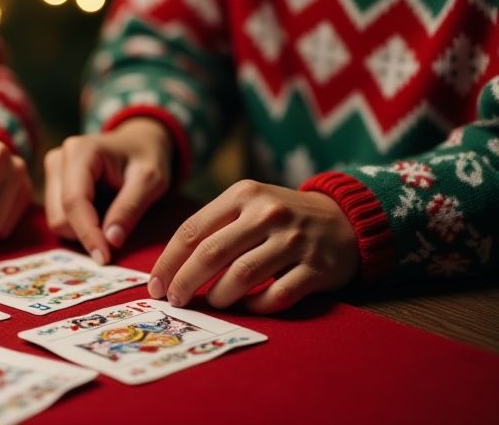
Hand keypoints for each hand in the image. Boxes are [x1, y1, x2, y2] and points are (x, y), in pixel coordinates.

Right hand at [44, 117, 171, 263]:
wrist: (138, 142)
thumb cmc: (147, 157)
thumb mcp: (150, 180)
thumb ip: (130, 208)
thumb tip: (111, 240)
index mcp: (79, 152)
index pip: (74, 201)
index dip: (87, 233)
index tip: (104, 258)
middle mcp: (57, 159)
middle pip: (60, 215)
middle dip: (86, 234)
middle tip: (116, 238)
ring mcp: (52, 172)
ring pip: (57, 221)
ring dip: (84, 231)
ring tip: (111, 218)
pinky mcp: (53, 185)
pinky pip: (60, 218)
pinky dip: (80, 226)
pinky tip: (101, 216)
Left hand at [149, 180, 358, 312]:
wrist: (345, 219)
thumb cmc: (281, 217)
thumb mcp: (249, 204)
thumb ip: (213, 227)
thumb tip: (170, 268)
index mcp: (244, 194)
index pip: (192, 230)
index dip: (168, 262)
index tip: (155, 285)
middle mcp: (268, 213)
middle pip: (211, 254)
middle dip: (185, 282)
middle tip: (175, 300)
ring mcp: (294, 241)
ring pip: (242, 277)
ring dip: (220, 296)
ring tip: (214, 302)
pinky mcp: (317, 268)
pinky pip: (276, 296)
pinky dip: (256, 306)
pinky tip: (249, 305)